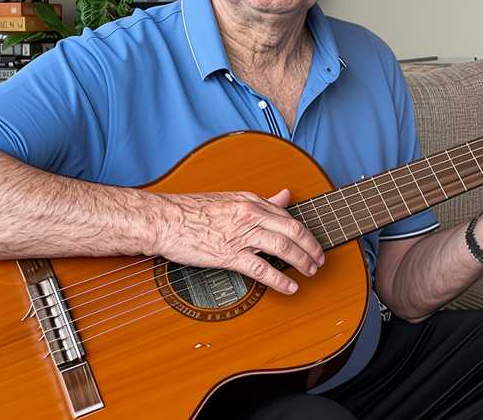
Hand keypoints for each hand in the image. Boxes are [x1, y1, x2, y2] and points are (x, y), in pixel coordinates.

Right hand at [152, 189, 324, 294]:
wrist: (163, 219)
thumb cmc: (190, 211)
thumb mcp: (230, 198)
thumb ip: (261, 201)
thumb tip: (286, 196)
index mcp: (251, 201)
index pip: (288, 217)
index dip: (305, 232)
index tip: (312, 243)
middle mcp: (250, 215)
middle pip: (293, 231)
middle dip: (312, 248)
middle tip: (319, 260)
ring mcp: (240, 235)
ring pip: (283, 249)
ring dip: (302, 262)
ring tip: (310, 272)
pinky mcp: (228, 255)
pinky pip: (262, 269)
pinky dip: (280, 280)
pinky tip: (290, 287)